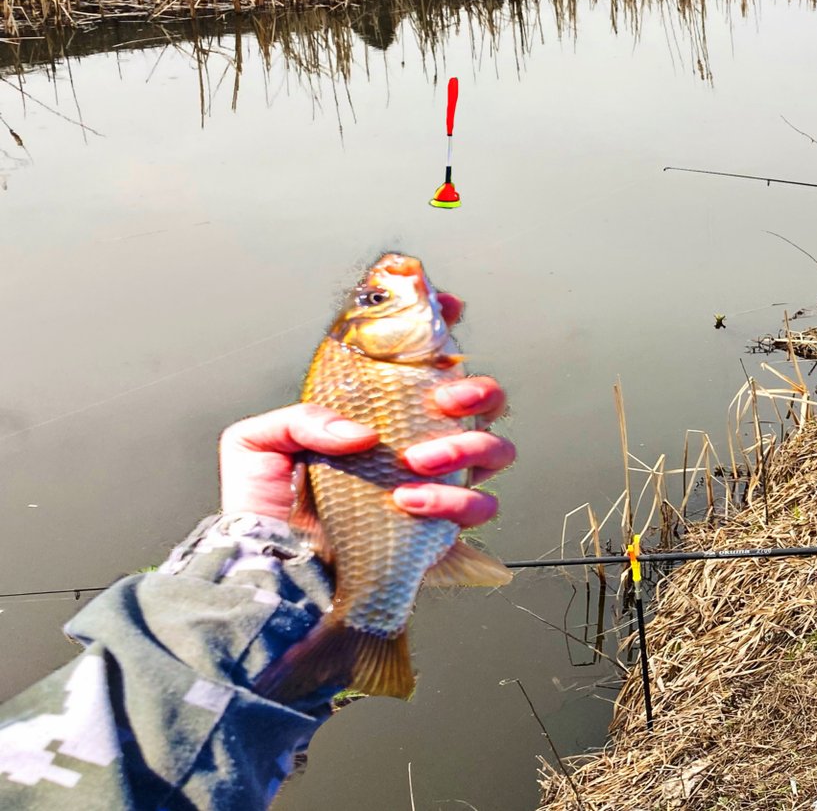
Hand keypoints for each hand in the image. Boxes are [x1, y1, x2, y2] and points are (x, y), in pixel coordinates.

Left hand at [219, 292, 514, 527]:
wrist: (269, 571)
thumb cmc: (262, 508)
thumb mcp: (256, 443)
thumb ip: (300, 417)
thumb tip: (362, 433)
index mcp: (379, 412)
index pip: (424, 361)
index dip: (445, 328)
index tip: (451, 310)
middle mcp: (416, 440)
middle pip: (485, 400)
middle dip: (477, 392)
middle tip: (444, 401)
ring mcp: (435, 483)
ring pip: (494, 449)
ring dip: (465, 446)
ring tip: (418, 461)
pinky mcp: (441, 526)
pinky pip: (477, 507)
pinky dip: (450, 501)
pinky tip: (409, 502)